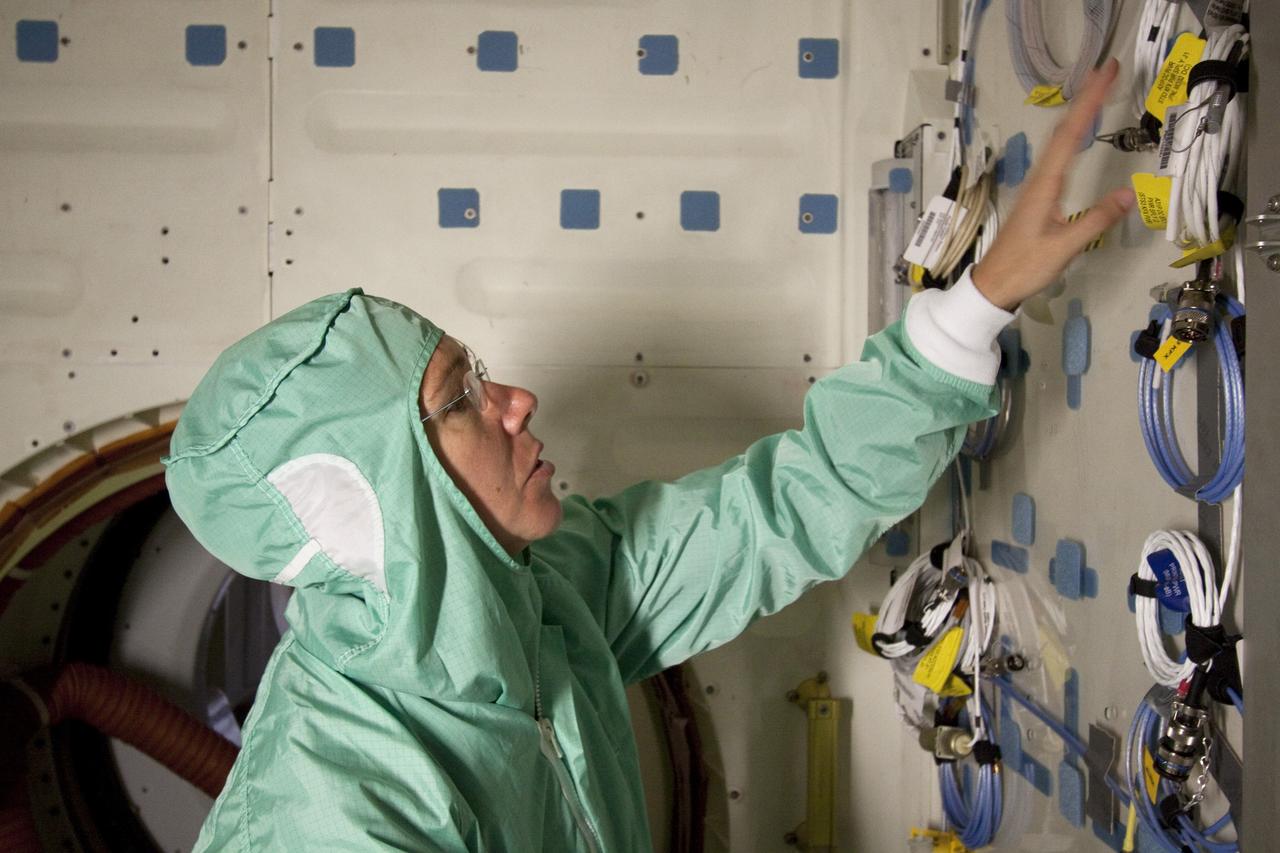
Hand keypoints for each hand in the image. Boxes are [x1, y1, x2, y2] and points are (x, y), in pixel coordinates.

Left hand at [972, 59, 1135, 310]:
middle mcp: (1039, 180)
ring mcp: (1036, 188)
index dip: (1088, 102)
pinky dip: (1070, 137)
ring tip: (1095, 92)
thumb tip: (1129, 194)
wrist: (993, 286)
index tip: (1104, 74)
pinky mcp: (1037, 198)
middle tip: (1105, 72)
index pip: (1070, 135)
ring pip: (1058, 141)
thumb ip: (1095, 221)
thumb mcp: (1064, 248)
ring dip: (1076, 115)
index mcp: (1045, 186)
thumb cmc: (1025, 268)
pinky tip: (1076, 136)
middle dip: (1084, 99)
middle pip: (1063, 131)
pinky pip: (1056, 157)